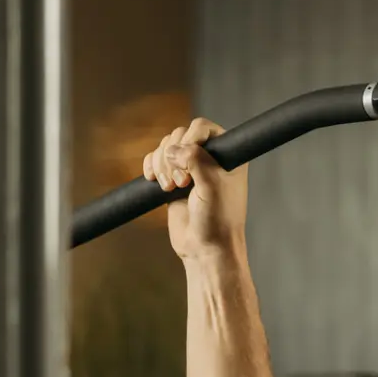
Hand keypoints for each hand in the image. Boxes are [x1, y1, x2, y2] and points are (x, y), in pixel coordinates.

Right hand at [142, 117, 248, 259]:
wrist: (205, 249)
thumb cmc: (218, 220)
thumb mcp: (212, 185)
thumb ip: (195, 160)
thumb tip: (172, 148)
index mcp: (226, 153)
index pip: (202, 128)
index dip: (190, 140)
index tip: (189, 164)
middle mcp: (208, 157)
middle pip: (179, 135)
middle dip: (173, 157)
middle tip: (182, 183)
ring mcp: (189, 168)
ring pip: (166, 148)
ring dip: (162, 165)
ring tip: (170, 188)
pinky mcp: (172, 180)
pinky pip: (155, 161)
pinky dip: (151, 167)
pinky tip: (153, 181)